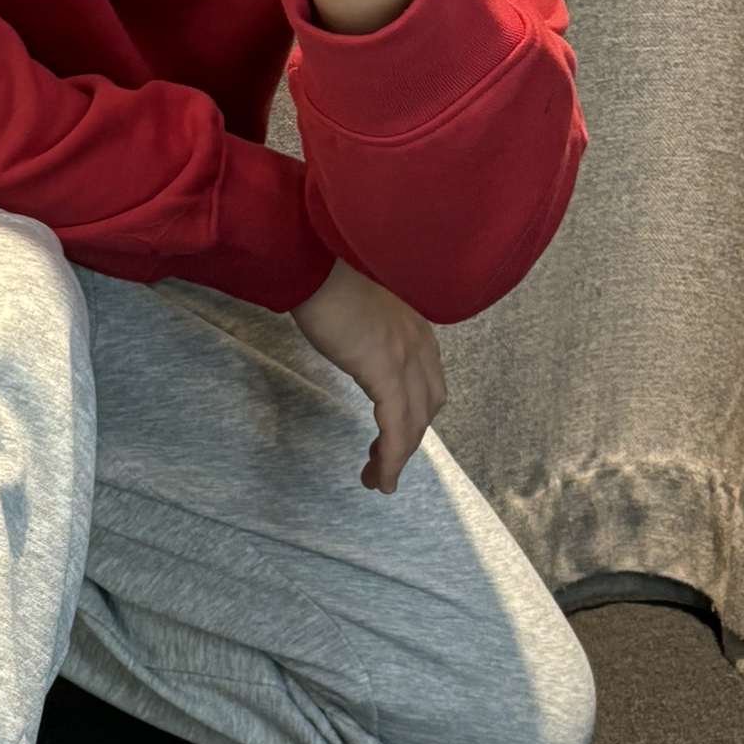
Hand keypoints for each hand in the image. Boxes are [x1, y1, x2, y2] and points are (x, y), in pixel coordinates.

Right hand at [291, 259, 446, 492]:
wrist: (315, 262)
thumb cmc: (325, 276)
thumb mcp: (357, 308)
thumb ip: (366, 328)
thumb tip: (352, 339)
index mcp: (415, 327)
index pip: (427, 381)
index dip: (415, 413)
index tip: (392, 434)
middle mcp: (420, 343)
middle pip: (427, 406)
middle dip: (409, 438)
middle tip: (383, 462)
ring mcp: (406, 357)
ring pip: (414, 422)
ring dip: (398, 456)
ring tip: (377, 481)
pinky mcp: (385, 371)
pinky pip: (396, 426)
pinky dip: (392, 456)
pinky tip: (381, 477)